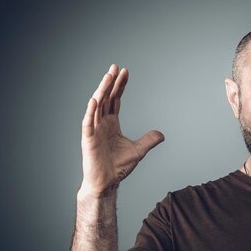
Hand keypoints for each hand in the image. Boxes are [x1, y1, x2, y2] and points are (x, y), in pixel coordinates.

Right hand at [80, 64, 164, 196]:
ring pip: (96, 106)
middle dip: (110, 82)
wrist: (107, 183)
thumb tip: (162, 134)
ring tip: (108, 76)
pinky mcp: (88, 140)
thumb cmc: (118, 167)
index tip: (125, 72)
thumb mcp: (139, 151)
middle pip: (106, 98)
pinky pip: (88, 122)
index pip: (115, 100)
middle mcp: (101, 124)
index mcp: (111, 124)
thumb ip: (149, 140)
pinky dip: (91, 111)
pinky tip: (95, 99)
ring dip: (102, 90)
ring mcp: (94, 130)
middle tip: (115, 67)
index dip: (120, 86)